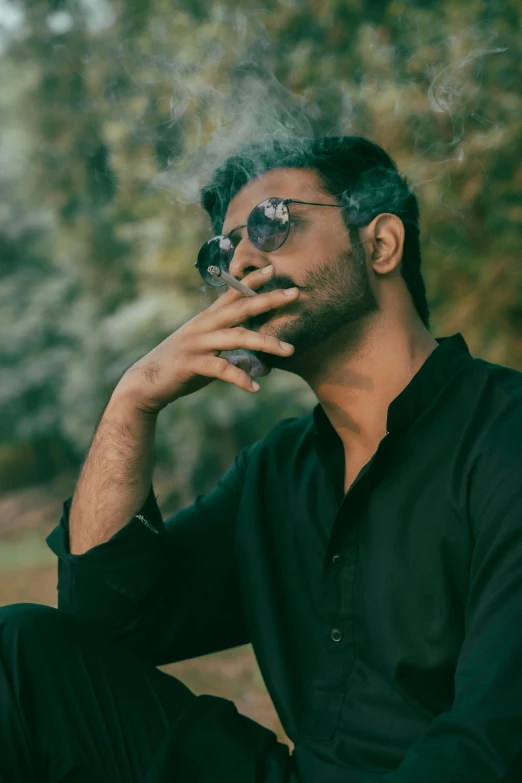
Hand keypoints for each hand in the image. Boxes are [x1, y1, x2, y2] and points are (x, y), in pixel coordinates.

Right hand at [118, 265, 298, 413]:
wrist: (145, 383)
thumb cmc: (179, 367)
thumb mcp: (206, 354)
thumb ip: (227, 352)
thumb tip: (251, 361)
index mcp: (207, 320)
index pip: (232, 295)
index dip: (252, 282)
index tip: (272, 269)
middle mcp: (203, 326)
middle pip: (240, 309)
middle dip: (268, 300)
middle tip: (294, 293)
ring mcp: (197, 343)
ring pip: (237, 337)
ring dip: (266, 343)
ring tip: (290, 350)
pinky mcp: (191, 363)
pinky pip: (222, 369)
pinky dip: (241, 378)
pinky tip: (256, 388)